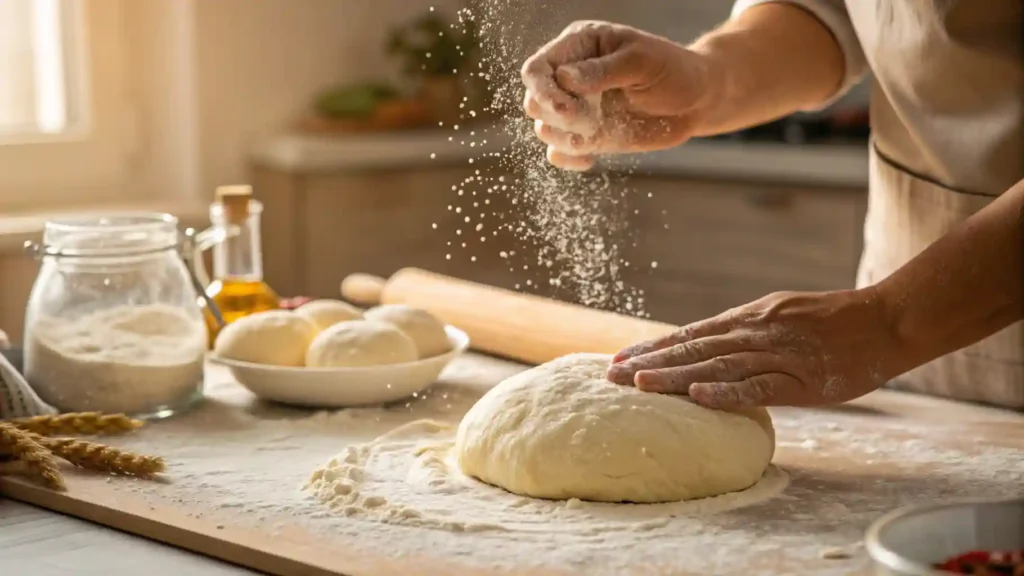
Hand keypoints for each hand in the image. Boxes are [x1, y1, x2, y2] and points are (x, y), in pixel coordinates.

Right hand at [521, 21, 719, 170]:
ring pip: (544, 129)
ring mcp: (577, 108)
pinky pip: (558, 153)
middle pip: (534, 101)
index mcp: (578, 47)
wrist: (695, 100)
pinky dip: (567, 160)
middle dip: (556, 116)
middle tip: (589, 121)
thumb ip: (602, 70)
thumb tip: (564, 79)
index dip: (543, 91)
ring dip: (564, 138)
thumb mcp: (642, 61)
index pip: (537, 69)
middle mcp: (570, 77)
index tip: (566, 110)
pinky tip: (590, 159)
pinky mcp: (586, 135)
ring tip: (594, 136)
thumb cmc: (673, 70)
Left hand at [605, 288, 903, 409]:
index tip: (620, 358)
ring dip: (675, 375)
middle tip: (610, 376)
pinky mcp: (800, 376)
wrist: (886, 321)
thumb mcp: (783, 318)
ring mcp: (776, 352)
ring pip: (716, 365)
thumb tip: (713, 348)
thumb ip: (748, 333)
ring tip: (639, 384)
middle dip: (650, 361)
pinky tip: (697, 397)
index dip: (654, 346)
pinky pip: (758, 386)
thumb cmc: (836, 324)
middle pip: (693, 347)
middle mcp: (754, 330)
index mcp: (749, 318)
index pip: (691, 333)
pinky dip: (727, 391)